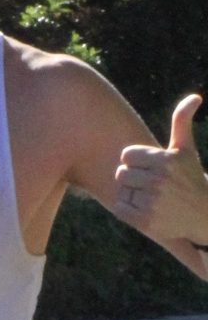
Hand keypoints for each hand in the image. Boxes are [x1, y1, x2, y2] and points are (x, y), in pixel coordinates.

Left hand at [114, 93, 206, 242]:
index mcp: (166, 160)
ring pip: (122, 191)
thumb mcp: (186, 149)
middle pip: (121, 173)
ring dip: (132, 194)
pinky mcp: (145, 222)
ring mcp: (152, 202)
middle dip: (133, 178)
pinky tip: (145, 209)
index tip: (150, 167)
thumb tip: (195, 97)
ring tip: (151, 197)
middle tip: (150, 184)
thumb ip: (182, 121)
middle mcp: (159, 180)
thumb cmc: (189, 177)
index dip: (135, 161)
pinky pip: (120, 208)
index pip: (126, 155)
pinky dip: (128, 209)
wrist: (202, 215)